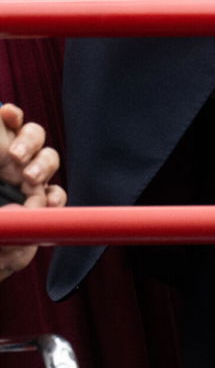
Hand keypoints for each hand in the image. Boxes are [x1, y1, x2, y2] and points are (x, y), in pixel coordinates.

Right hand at [0, 102, 64, 281]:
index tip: (49, 202)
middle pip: (47, 161)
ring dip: (31, 143)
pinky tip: (8, 114)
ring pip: (35, 136)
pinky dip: (12, 115)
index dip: (55, 199)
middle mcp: (18, 173)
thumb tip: (25, 229)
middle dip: (44, 167)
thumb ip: (10, 253)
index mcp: (24, 201)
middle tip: (29, 178)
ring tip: (15, 155)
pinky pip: (12, 116)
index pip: (51, 197)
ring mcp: (7, 152)